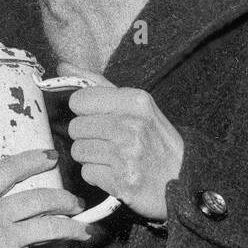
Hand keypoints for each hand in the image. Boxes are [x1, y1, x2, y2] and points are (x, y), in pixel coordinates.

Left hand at [61, 63, 183, 222]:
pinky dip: (98, 175)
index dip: (85, 111)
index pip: (79, 100)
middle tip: (110, 141)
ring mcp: (127, 155)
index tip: (100, 117)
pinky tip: (116, 172)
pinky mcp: (122, 181)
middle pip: (75, 127)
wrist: (184, 178)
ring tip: (114, 157)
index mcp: (135, 100)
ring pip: (78, 151)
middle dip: (87, 136)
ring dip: (91, 156)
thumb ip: (97, 84)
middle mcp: (131, 125)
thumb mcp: (136, 105)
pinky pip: (87, 173)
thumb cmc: (155, 139)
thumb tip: (63, 66)